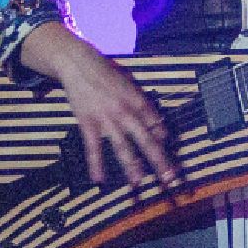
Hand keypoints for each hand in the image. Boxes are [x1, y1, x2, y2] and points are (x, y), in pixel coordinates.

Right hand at [49, 32, 177, 187]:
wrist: (78, 63)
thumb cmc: (105, 71)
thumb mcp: (129, 80)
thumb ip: (141, 100)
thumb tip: (154, 121)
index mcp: (138, 100)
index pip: (156, 123)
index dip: (163, 136)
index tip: (169, 150)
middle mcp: (125, 112)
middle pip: (146, 140)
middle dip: (159, 160)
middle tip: (169, 178)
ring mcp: (107, 119)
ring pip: (122, 147)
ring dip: (131, 167)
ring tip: (138, 183)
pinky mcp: (88, 123)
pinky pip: (94, 147)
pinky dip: (96, 164)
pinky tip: (99, 180)